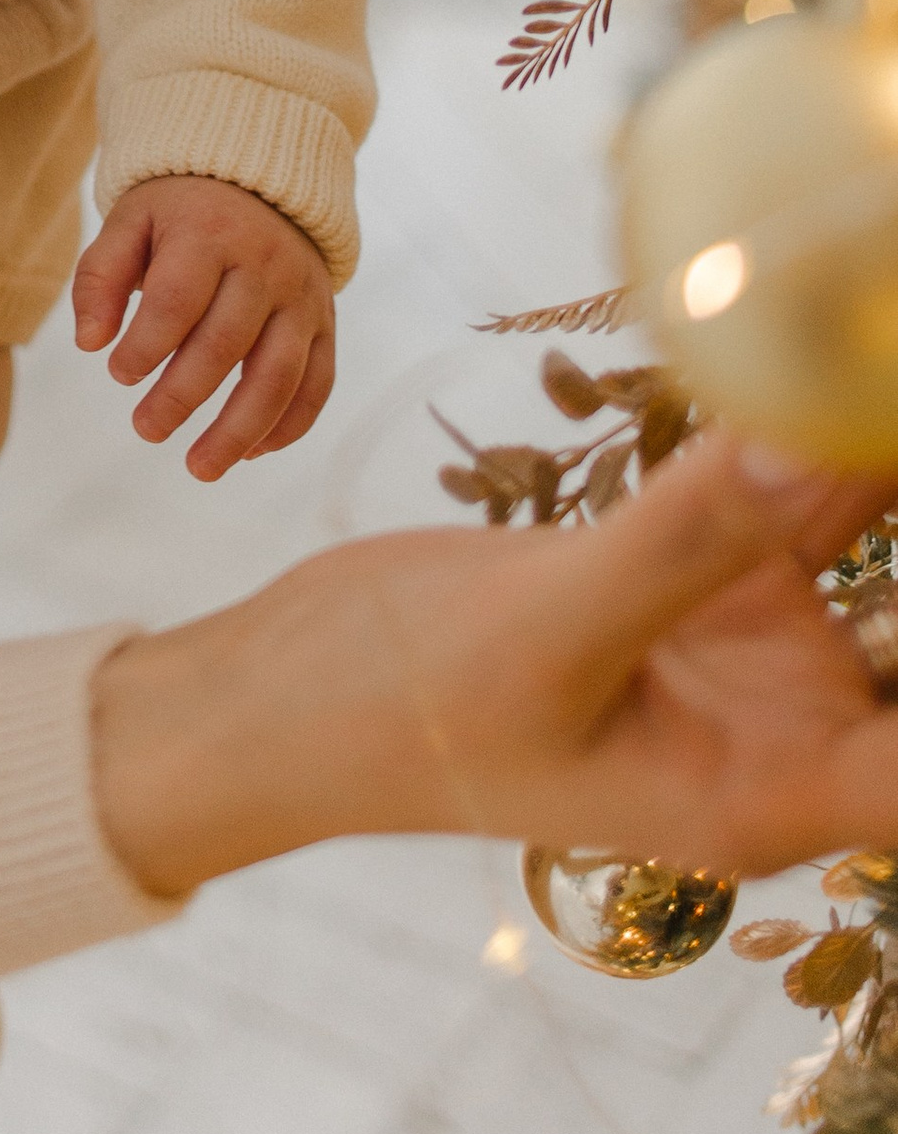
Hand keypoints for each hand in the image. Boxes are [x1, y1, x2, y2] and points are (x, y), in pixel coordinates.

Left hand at [69, 174, 334, 476]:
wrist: (259, 182)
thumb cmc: (179, 212)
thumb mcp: (129, 221)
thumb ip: (100, 276)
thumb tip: (89, 344)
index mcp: (209, 232)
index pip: (178, 300)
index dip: (147, 345)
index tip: (117, 373)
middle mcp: (264, 265)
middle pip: (226, 342)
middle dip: (182, 396)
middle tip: (145, 429)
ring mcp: (301, 297)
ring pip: (279, 373)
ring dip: (240, 430)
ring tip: (200, 468)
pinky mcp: (325, 322)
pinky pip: (318, 382)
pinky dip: (288, 425)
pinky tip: (250, 453)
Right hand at [95, 429, 897, 898]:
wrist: (297, 686)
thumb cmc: (404, 701)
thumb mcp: (550, 623)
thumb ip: (691, 536)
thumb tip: (814, 437)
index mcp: (769, 791)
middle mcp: (786, 730)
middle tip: (896, 358)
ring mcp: (752, 649)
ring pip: (875, 549)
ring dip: (865, 451)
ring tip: (874, 342)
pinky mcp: (709, 575)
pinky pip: (799, 496)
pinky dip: (822, 433)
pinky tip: (836, 351)